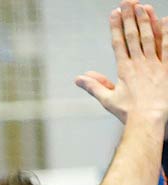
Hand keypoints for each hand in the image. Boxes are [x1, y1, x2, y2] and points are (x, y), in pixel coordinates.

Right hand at [77, 3, 167, 124]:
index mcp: (124, 70)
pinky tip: (164, 20)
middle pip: (133, 36)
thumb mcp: (108, 100)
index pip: (119, 43)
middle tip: (127, 3)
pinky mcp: (167, 68)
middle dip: (129, 18)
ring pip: (149, 38)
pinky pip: (167, 47)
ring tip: (142, 6)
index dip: (116, 27)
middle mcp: (139, 64)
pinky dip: (166, 33)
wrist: (149, 120)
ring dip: (146, 20)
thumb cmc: (129, 113)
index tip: (114, 14)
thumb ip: (94, 86)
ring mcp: (154, 64)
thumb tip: (79, 78)